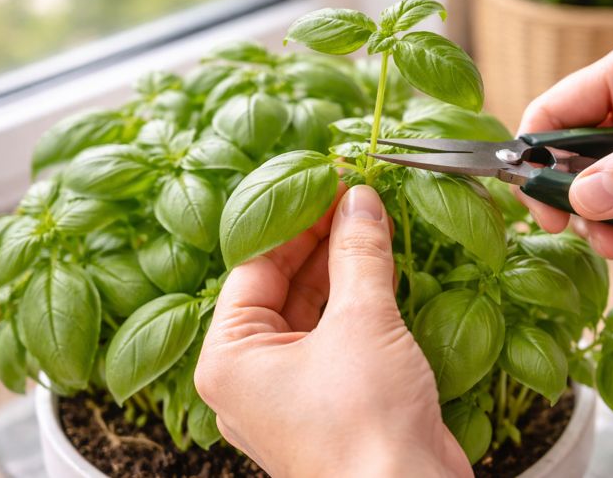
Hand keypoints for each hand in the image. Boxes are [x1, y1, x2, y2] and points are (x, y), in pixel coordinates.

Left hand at [195, 185, 470, 477]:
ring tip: (371, 222)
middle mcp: (253, 377)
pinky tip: (382, 269)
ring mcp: (292, 392)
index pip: (255, 265)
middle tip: (354, 199)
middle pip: (282, 287)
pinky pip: (336, 338)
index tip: (328, 183)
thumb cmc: (366, 428)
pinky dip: (357, 304)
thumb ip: (358, 255)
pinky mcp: (331, 401)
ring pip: (312, 312)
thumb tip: (359, 202)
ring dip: (343, 270)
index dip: (296, 220)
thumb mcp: (362, 322)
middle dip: (321, 242)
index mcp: (231, 358)